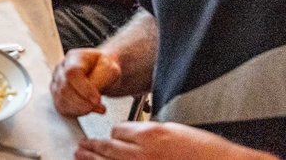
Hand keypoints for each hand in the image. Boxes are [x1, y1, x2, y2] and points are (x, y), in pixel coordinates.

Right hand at [50, 48, 121, 116]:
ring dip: (81, 108)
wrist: (102, 72)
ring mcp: (56, 82)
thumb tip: (91, 98)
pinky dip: (77, 112)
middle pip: (64, 88)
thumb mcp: (110, 70)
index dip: (84, 89)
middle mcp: (60, 69)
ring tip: (96, 107)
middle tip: (100, 106)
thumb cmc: (105, 69)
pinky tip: (88, 109)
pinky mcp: (57, 95)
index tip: (97, 100)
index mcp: (73, 58)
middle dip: (84, 102)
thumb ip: (100, 81)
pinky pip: (62, 107)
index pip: (71, 73)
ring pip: (61, 99)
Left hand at [75, 122, 275, 159]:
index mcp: (149, 134)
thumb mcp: (175, 131)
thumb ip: (151, 133)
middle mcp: (140, 152)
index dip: (113, 133)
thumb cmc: (206, 152)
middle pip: (106, 146)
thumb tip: (135, 138)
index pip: (117, 130)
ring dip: (91, 159)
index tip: (111, 136)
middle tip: (81, 146)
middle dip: (92, 146)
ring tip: (80, 156)